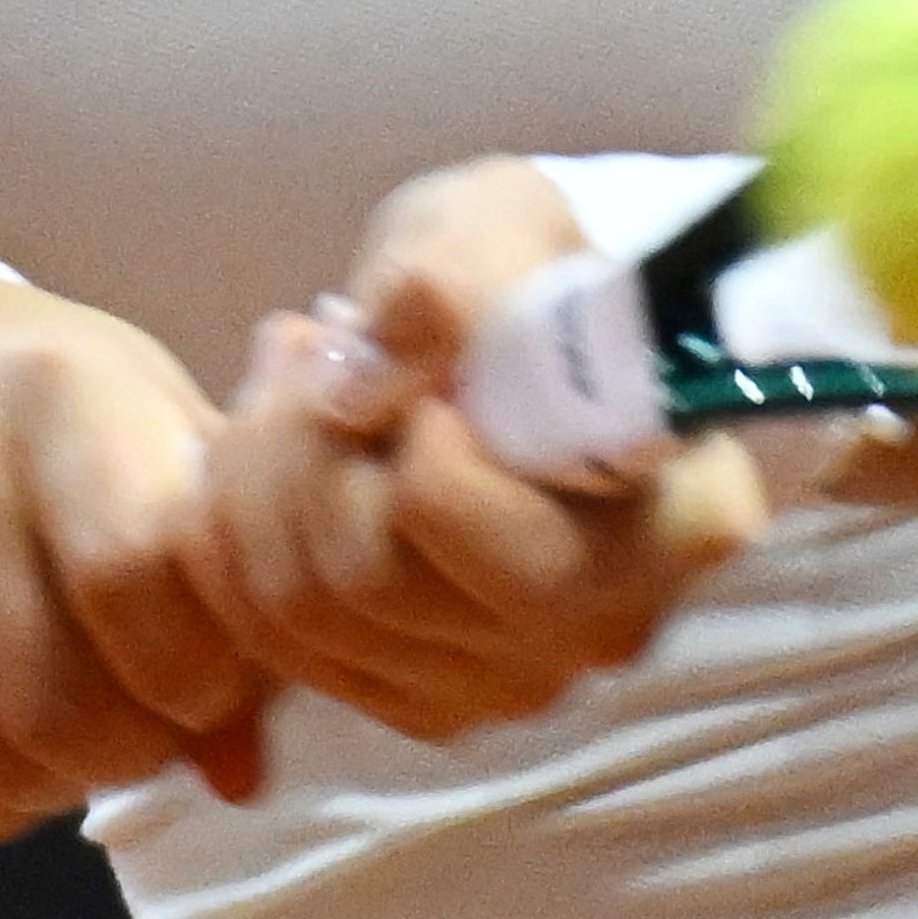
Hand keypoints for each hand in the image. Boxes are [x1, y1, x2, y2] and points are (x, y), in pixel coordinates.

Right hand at [0, 268, 275, 832]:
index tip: (211, 681)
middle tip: (153, 729)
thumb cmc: (47, 407)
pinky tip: (7, 741)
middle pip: (57, 704)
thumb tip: (240, 773)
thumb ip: (217, 578)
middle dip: (134, 750)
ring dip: (60, 782)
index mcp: (62, 391)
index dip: (197, 670)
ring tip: (86, 737)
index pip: (136, 581)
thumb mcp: (153, 427)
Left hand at [187, 160, 767, 742]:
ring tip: (291, 369)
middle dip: (303, 443)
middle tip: (309, 338)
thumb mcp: (506, 221)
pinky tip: (273, 444)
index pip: (490, 526)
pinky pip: (276, 644)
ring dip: (259, 476)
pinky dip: (239, 536)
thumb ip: (446, 282)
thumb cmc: (536, 269)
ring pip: (307, 615)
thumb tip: (357, 384)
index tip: (391, 335)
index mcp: (678, 521)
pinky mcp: (424, 696)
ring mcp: (513, 678)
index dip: (406, 428)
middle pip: (376, 581)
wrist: (531, 330)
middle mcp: (606, 628)